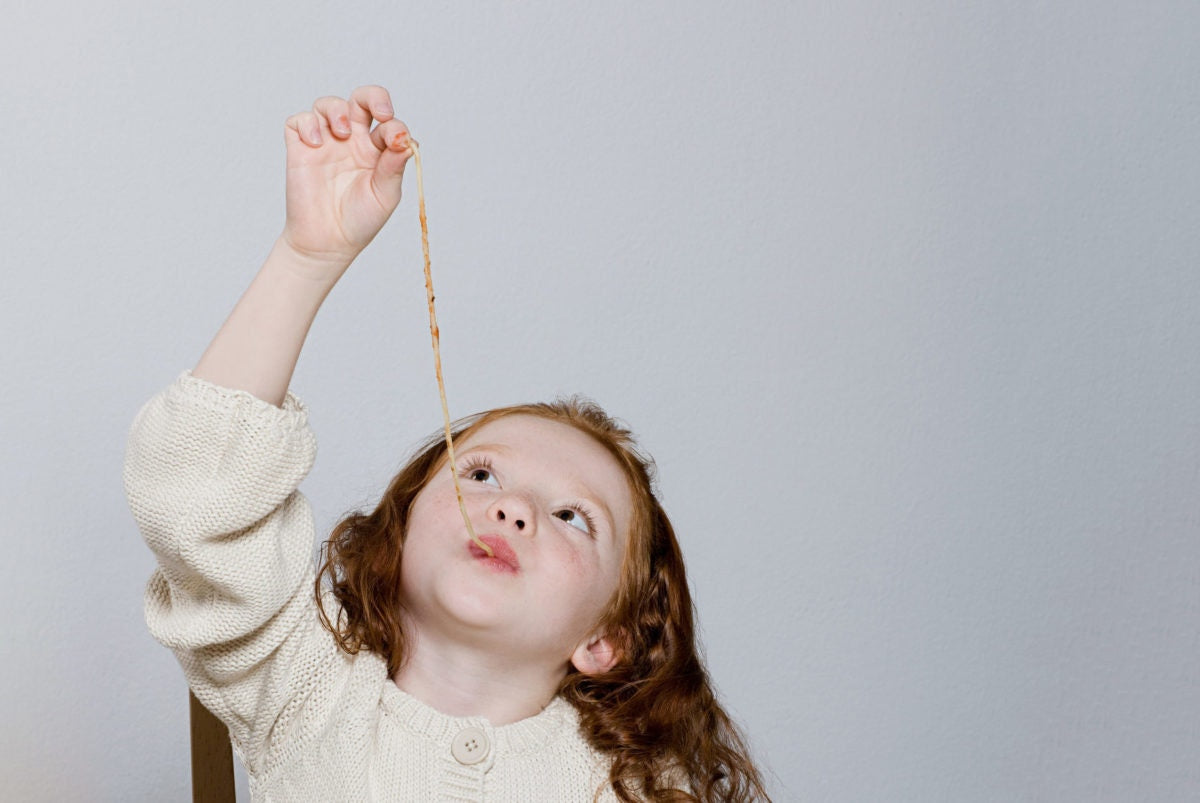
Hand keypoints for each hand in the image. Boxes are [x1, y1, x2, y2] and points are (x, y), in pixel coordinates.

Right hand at [278, 85, 413, 278]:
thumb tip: (406, 139)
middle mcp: (353, 141)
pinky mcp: (300, 149)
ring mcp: (326, 143)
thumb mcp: (385, 194)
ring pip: (328, 105)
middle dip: (373, 97)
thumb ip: (394, 166)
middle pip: (361, 101)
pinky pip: (299, 121)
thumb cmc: (359, 220)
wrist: (328, 242)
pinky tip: (318, 143)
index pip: (388, 123)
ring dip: (337, 110)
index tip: (396, 141)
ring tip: (343, 133)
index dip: (394, 125)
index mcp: (376, 150)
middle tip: (379, 112)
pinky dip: (308, 124)